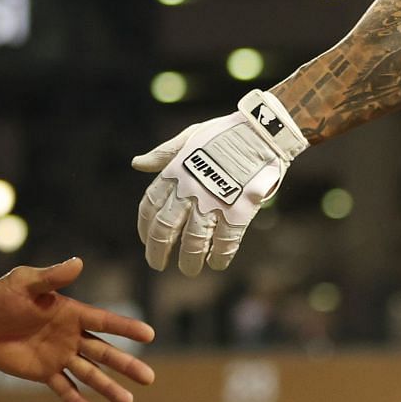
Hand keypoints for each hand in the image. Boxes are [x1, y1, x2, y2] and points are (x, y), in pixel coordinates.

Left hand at [0, 257, 155, 401]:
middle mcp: (70, 336)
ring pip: (89, 374)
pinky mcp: (43, 372)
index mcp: (71, 312)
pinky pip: (64, 388)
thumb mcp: (25, 281)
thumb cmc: (2, 295)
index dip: (126, 328)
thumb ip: (52, 278)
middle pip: (104, 352)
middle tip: (149, 378)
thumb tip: (78, 262)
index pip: (104, 321)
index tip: (149, 335)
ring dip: (108, 388)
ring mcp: (58, 356)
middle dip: (126, 365)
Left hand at [132, 89, 307, 275]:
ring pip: (193, 241)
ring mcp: (214, 202)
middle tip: (157, 264)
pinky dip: (220, 256)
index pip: (150, 206)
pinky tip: (217, 264)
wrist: (263, 131)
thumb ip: (164, 153)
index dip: (145, 228)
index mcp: (175, 172)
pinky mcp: (239, 211)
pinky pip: (225, 242)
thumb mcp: (190, 136)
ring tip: (189, 270)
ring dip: (189, 260)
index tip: (146, 241)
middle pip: (165, 229)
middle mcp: (190, 190)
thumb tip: (137, 163)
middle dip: (158, 251)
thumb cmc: (226, 132)